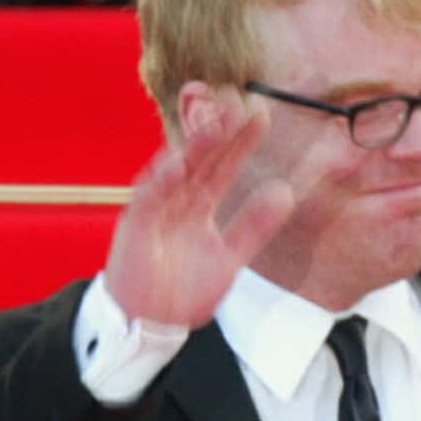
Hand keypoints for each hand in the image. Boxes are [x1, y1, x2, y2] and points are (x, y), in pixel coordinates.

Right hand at [101, 99, 295, 328]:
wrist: (148, 321)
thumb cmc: (183, 288)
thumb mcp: (230, 256)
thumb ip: (255, 225)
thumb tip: (285, 192)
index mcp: (199, 204)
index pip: (224, 164)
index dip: (242, 140)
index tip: (263, 114)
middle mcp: (177, 200)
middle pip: (201, 158)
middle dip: (219, 129)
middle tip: (238, 99)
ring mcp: (155, 210)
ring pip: (176, 171)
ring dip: (193, 147)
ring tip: (214, 122)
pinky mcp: (135, 227)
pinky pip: (149, 201)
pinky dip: (162, 182)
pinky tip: (178, 163)